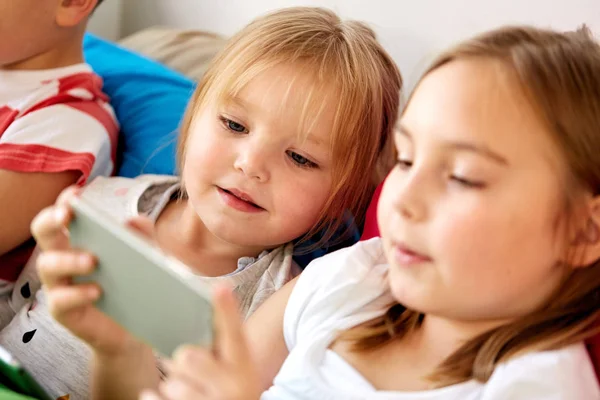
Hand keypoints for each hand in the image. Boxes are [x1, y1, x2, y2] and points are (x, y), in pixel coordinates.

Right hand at [33, 186, 141, 355]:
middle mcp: (64, 258)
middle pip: (43, 232)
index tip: (77, 193)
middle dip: (51, 219)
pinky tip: (97, 290)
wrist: (136, 329)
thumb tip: (133, 220)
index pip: (65, 213)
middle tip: (68, 215)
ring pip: (47, 265)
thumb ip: (143, 237)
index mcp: (80, 239)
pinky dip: (76, 293)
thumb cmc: (136, 285)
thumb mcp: (147, 257)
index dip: (66, 200)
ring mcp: (60, 285)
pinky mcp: (64, 312)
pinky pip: (60, 300)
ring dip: (68, 259)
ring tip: (94, 260)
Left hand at [139, 285, 261, 399]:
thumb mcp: (236, 367)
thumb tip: (193, 314)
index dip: (227, 310)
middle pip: (188, 357)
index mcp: (243, 365)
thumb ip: (220, 344)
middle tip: (189, 367)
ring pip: (172, 385)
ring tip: (190, 390)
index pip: (235, 333)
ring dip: (173, 386)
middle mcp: (234, 386)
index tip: (221, 287)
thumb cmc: (229, 386)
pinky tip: (161, 397)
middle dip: (180, 361)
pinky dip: (154, 398)